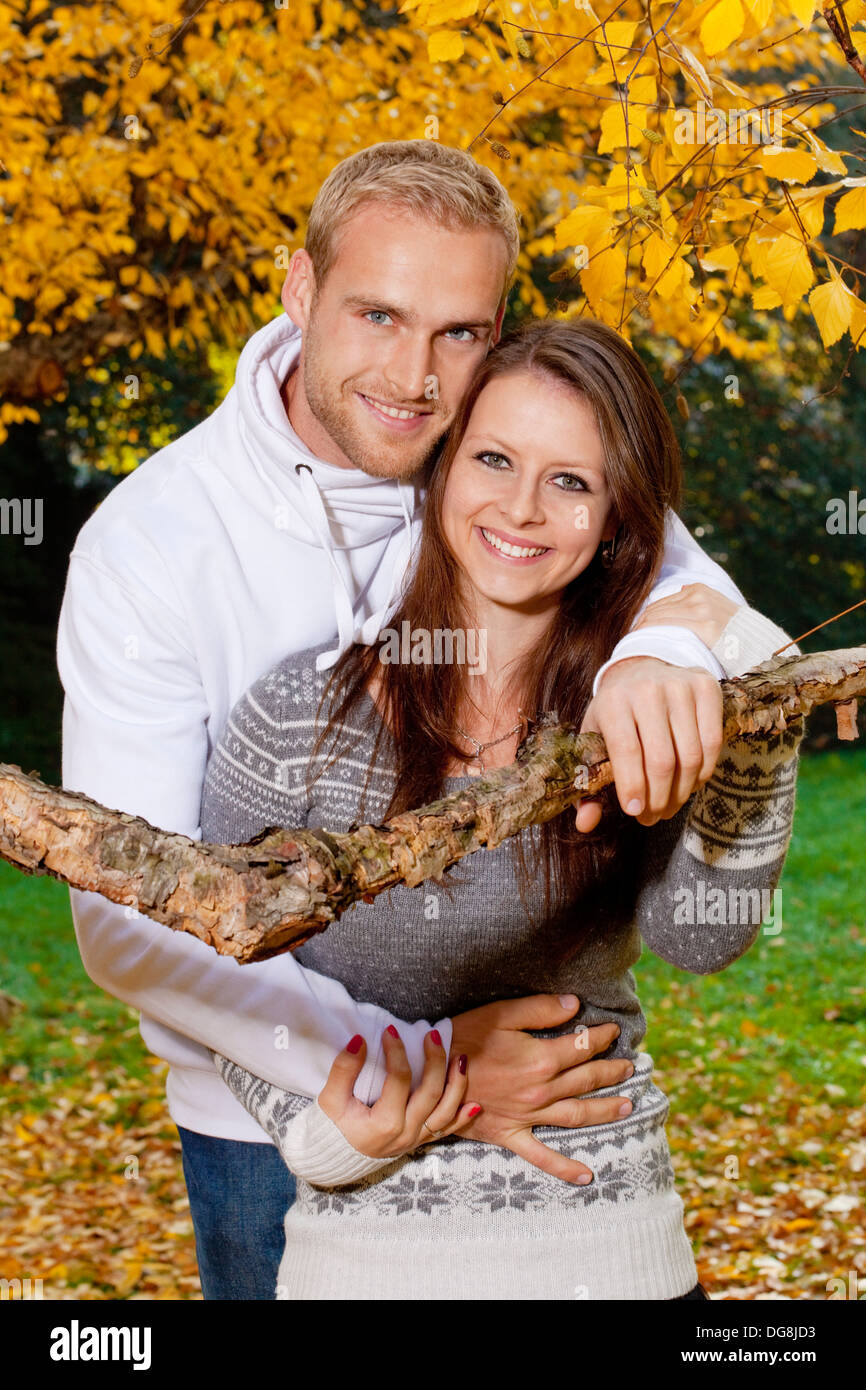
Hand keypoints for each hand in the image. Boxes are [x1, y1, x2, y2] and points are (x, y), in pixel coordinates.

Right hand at [317, 1026, 478, 1159]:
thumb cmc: (331, 1128)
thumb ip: (344, 1070)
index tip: (390, 1030)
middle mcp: (405, 1133)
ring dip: (457, 1084)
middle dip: (435, 1060)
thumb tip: (359, 1041)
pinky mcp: (419, 1142)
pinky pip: (446, 1131)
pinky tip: (476, 1105)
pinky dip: (462, 1119)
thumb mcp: (330, 1099)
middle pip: (431, 1092)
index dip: (396, 1051)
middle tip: (433, 1035)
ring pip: (446, 1112)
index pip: (399, 1079)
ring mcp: (415, 1139)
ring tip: (460, 1058)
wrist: (333, 1158)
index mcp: (384, 1123)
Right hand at [449, 993, 634, 1184]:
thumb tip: (575, 1006)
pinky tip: (587, 1175)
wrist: (428, 1073)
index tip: (614, 1031)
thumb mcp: (501, 1013)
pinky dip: (565, 1168)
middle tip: (630, 1067)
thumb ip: (541, 1009)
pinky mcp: (511, 1134)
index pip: (583, 1047)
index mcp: (540, 1059)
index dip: (602, 1038)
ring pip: (577, 1115)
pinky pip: (542, 1156)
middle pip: (587, 1081)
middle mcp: (540, 1091)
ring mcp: (528, 1116)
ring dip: (605, 1111)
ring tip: (627, 1106)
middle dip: (612, 1072)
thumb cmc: (463, 1038)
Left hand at [576, 658, 722, 831]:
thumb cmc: (616, 714)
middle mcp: (647, 690)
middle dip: (659, 798)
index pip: (627, 751)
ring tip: (670, 804)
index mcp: (612, 702)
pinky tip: (691, 783)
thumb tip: (585, 824)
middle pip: (662, 760)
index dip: (633, 786)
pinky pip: (713, 743)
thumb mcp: (594, 740)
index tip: (635, 812)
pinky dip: (704, 773)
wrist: (641, 670)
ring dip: (682, 792)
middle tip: (653, 816)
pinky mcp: (707, 687)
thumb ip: (588, 783)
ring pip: (691, 756)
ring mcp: (680, 686)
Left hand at [634, 582, 739, 648]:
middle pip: (655, 610)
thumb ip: (700, 601)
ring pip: (657, 618)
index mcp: (700, 589)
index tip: (635, 635)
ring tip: (633, 648)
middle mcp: (698, 595)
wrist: (760, 646)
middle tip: (629, 644)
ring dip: (641, 633)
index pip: (660, 604)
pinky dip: (651, 636)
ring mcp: (702, 609)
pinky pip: (667, 627)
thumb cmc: (736, 634)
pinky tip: (644, 647)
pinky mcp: (706, 626)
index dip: (644, 620)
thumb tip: (682, 590)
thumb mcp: (719, 608)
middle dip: (639, 627)